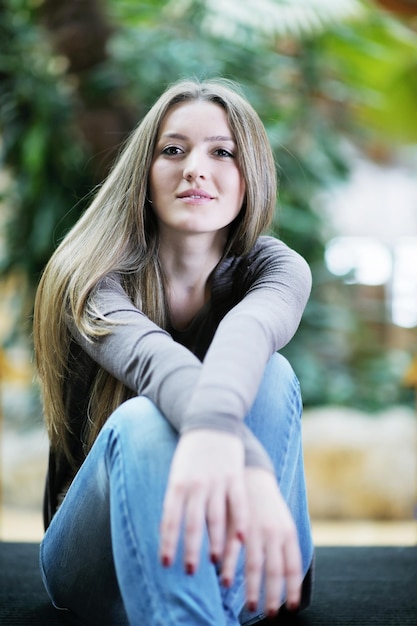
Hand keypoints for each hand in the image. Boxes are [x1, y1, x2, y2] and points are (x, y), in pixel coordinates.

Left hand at [159, 429, 246, 574]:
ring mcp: (217, 481)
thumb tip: (167, 531)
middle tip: (190, 571)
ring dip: (215, 542)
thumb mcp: (176, 474)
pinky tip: (241, 540)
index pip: (170, 518)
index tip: (166, 563)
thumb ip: (175, 500)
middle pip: (193, 522)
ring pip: (216, 517)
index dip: (168, 542)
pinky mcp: (234, 477)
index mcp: (177, 484)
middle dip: (191, 549)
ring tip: (213, 563)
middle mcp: (196, 484)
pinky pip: (238, 504)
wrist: (210, 421)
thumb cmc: (190, 453)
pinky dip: (239, 522)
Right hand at [221, 467, 302, 616]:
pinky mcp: (235, 523)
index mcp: (287, 532)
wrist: (251, 472)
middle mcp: (273, 532)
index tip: (291, 607)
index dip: (292, 589)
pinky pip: (233, 550)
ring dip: (252, 589)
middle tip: (270, 614)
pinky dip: (230, 568)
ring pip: (254, 564)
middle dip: (272, 596)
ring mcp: (254, 528)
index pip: (293, 566)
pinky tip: (227, 582)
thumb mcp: (283, 522)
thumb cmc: (267, 503)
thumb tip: (289, 577)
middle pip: (274, 571)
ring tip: (251, 607)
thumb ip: (286, 546)